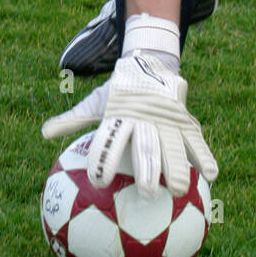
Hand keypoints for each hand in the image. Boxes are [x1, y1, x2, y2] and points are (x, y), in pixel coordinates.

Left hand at [42, 55, 217, 198]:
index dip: (104, 159)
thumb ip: (72, 120)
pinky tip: (212, 175)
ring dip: (178, 167)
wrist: (148, 63)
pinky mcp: (184, 120)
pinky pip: (195, 140)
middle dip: (148, 169)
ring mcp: (168, 118)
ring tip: (181, 189)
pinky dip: (204, 155)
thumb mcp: (95, 103)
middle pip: (146, 146)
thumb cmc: (117, 93)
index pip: (110, 140)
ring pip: (173, 145)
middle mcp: (145, 117)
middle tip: (148, 193)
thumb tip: (43, 134)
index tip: (99, 181)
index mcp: (120, 115)